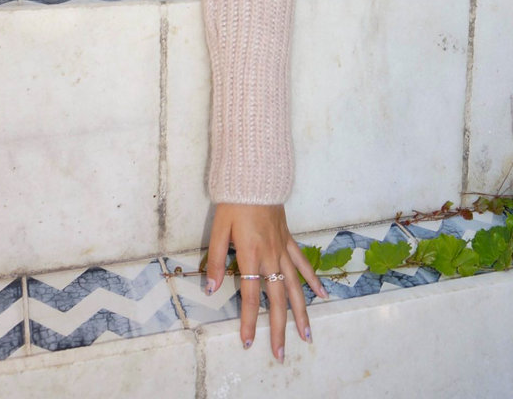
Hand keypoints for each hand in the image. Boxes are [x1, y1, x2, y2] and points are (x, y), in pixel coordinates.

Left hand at [206, 203, 327, 361]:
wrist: (255, 177)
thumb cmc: (234, 202)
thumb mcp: (218, 229)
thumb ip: (215, 260)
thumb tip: (210, 289)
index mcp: (251, 255)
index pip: (249, 295)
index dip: (248, 320)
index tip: (248, 342)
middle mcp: (270, 256)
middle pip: (276, 299)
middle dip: (279, 328)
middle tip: (281, 354)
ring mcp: (282, 248)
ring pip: (294, 286)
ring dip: (301, 313)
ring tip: (307, 336)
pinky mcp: (289, 239)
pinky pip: (302, 263)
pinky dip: (312, 280)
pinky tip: (322, 295)